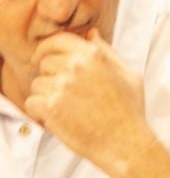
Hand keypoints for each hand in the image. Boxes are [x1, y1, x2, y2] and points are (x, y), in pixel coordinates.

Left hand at [23, 30, 152, 172]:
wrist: (126, 143)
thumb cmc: (130, 111)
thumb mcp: (128, 75)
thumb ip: (107, 52)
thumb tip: (91, 34)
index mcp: (93, 56)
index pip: (57, 40)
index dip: (47, 48)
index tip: (43, 58)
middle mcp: (75, 67)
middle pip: (44, 63)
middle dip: (51, 76)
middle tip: (66, 93)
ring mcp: (62, 87)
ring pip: (37, 84)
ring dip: (47, 96)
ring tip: (68, 108)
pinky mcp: (51, 107)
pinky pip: (32, 102)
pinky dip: (41, 112)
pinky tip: (59, 117)